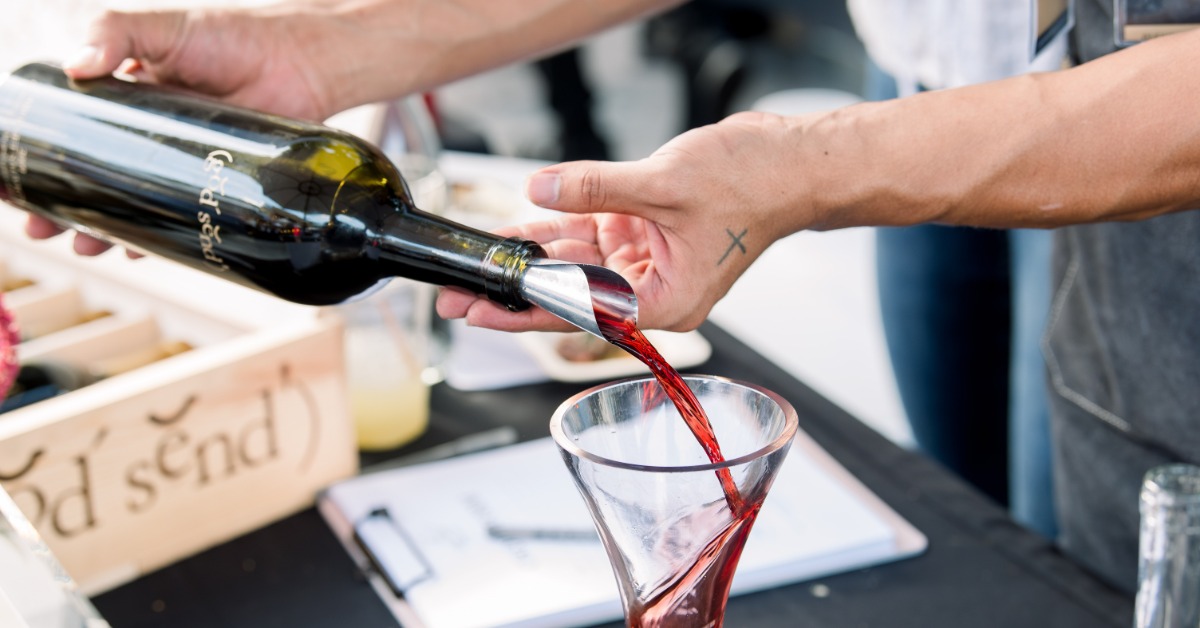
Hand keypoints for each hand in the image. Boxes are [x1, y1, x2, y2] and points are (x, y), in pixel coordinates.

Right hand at [27, 3, 344, 253]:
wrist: (299, 62)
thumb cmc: (231, 36)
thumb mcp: (162, 28)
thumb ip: (114, 32)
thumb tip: (75, 66)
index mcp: (125, 101)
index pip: (70, 136)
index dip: (42, 161)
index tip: (16, 185)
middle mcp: (150, 137)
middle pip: (94, 179)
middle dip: (62, 207)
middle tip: (42, 227)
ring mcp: (182, 165)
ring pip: (134, 205)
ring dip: (105, 230)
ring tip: (85, 245)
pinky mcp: (216, 186)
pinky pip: (182, 220)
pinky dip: (160, 239)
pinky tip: (140, 249)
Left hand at [436, 111, 813, 331]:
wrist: (790, 163)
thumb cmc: (752, 185)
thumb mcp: (663, 185)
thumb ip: (594, 190)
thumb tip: (540, 190)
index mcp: (665, 301)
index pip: (579, 313)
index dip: (523, 314)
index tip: (480, 315)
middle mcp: (653, 290)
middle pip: (568, 294)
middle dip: (515, 287)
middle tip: (459, 292)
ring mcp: (647, 262)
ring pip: (574, 263)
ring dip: (530, 256)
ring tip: (477, 258)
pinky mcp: (644, 235)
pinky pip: (589, 235)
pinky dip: (557, 227)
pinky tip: (518, 225)